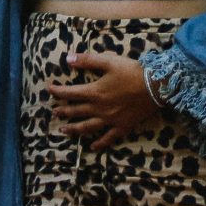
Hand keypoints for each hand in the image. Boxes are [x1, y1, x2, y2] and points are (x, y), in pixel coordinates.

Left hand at [48, 51, 162, 150]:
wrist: (156, 86)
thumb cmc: (132, 72)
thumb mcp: (109, 61)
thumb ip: (87, 60)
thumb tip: (67, 58)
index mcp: (94, 92)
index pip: (70, 93)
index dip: (58, 91)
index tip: (49, 89)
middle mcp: (99, 108)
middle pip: (76, 111)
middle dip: (63, 111)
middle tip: (54, 113)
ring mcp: (110, 120)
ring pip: (87, 127)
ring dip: (74, 129)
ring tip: (64, 130)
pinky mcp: (122, 127)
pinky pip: (108, 138)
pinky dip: (99, 143)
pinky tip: (93, 147)